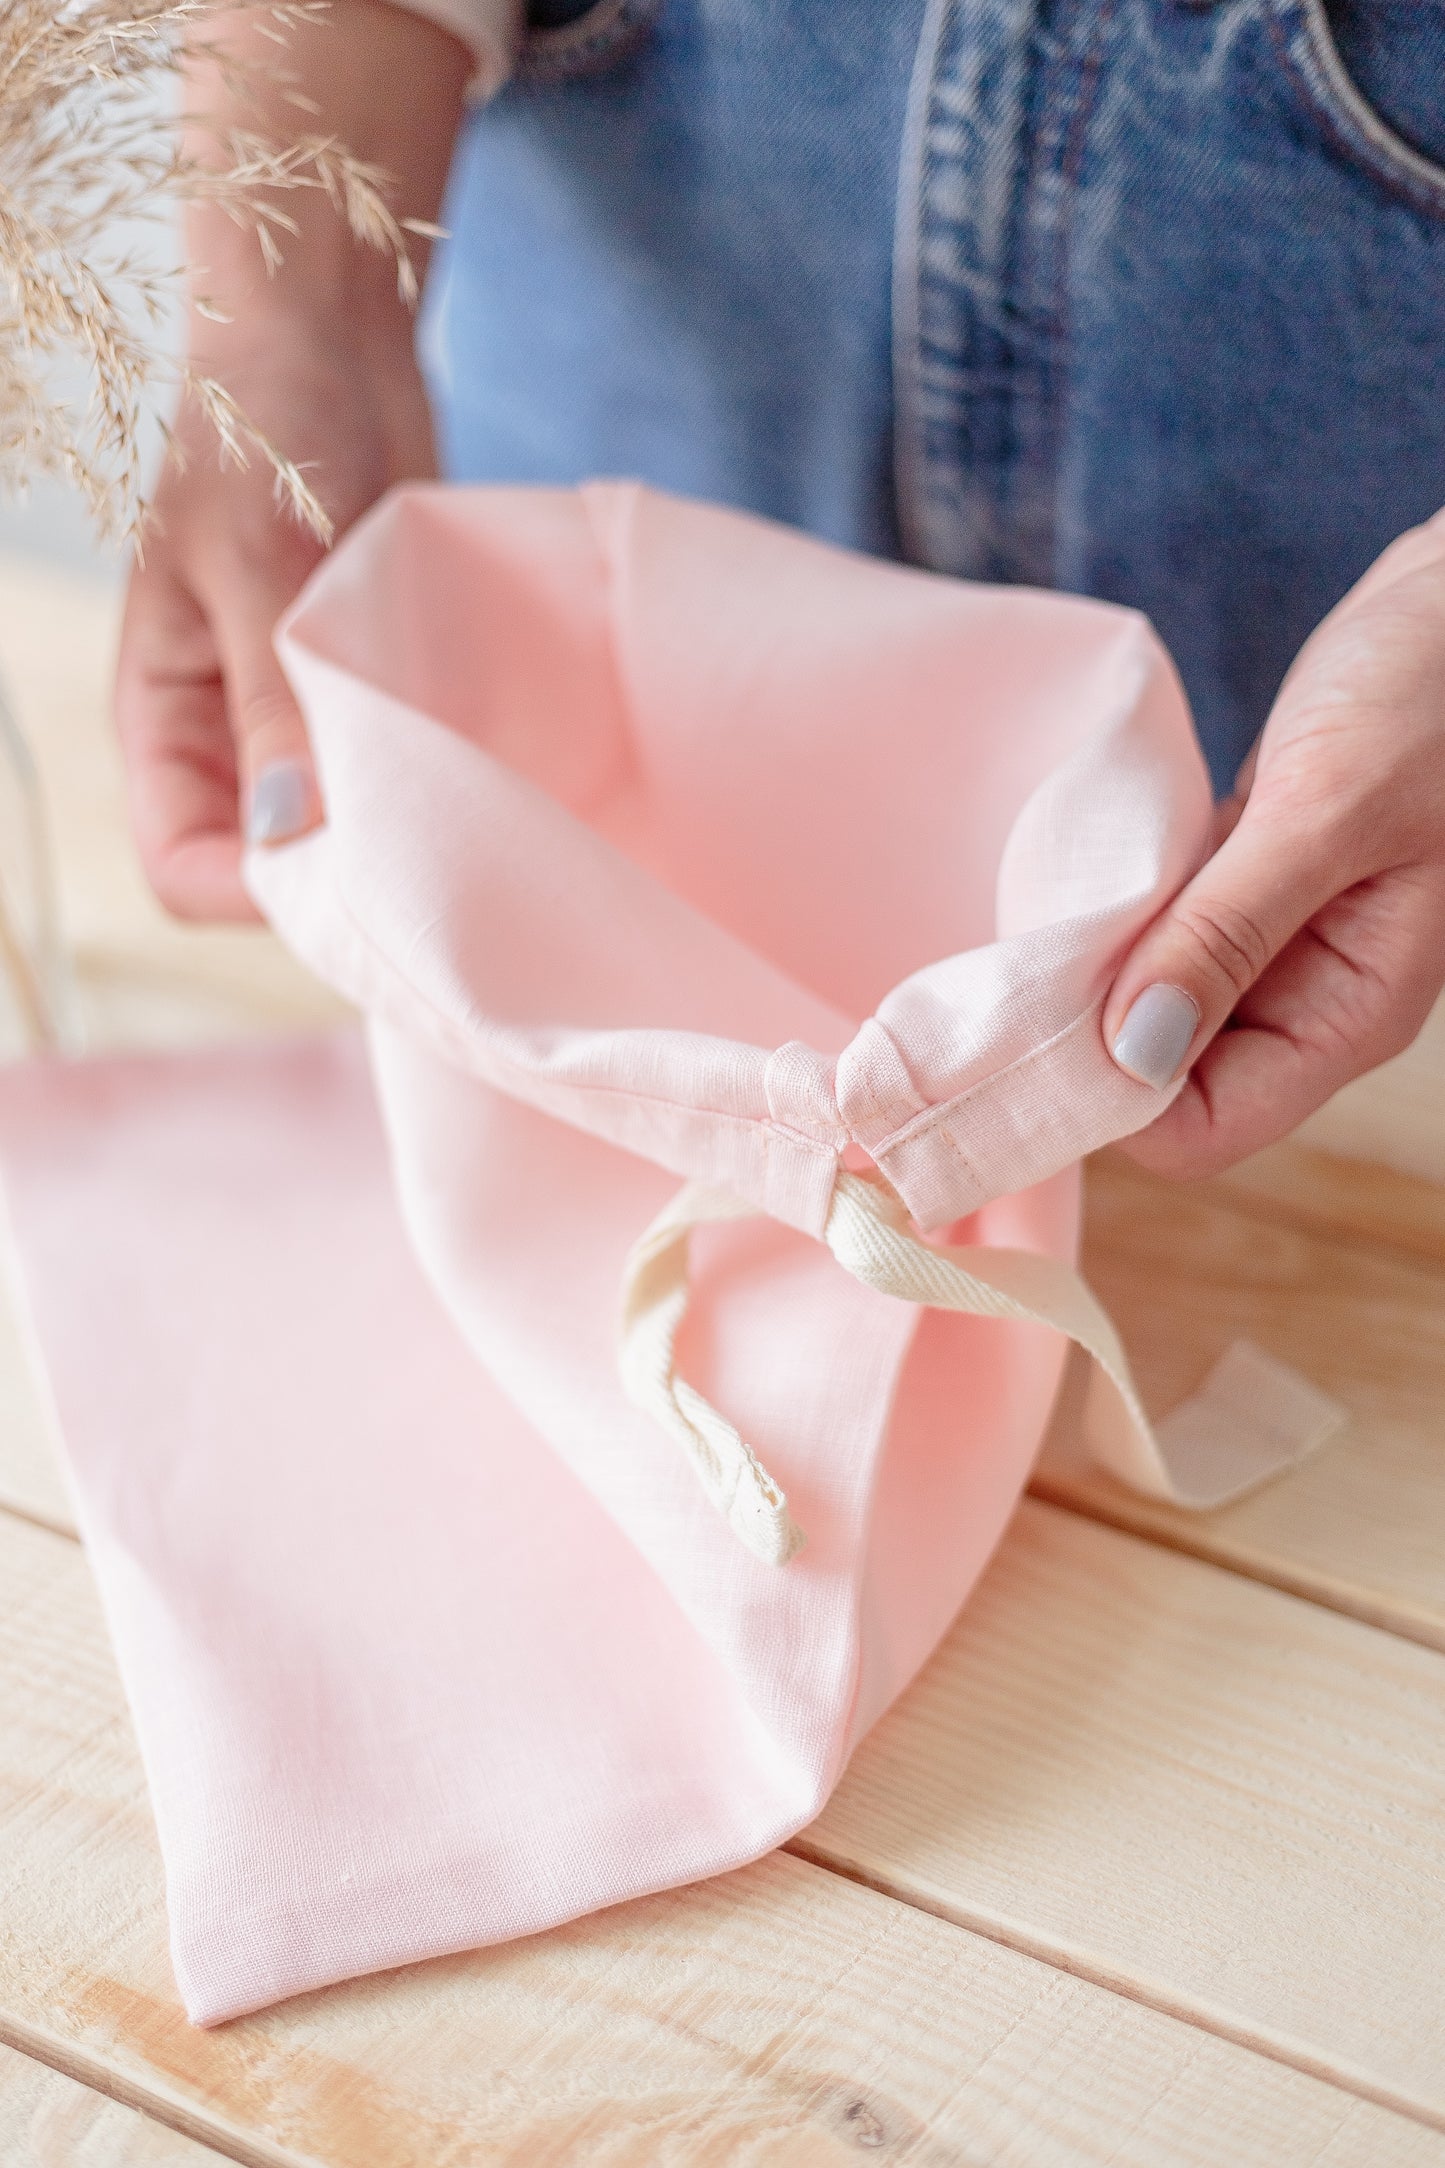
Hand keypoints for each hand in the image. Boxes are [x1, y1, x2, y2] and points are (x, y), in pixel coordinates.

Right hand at [113, 0, 467, 920]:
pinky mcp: (373, 694)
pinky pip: (402, 777)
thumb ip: (273, 705)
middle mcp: (230, 739)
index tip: (353, 874)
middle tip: (436, 863)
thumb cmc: (263, 426)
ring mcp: (306, 721)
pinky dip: (442, 787)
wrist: (330, 338)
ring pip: (345, 836)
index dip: (256, 893)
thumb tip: (289, 835)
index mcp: (166, 717)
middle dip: (343, 881)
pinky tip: (495, 775)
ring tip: (472, 818)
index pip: (182, 865)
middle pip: (270, 873)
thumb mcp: (259, 565)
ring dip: (403, 836)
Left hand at [1105, 506, 1444, 1176]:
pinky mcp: (1247, 890)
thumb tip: (1132, 1053)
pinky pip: (1159, 939)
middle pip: (1165, 1083)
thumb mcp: (1329, 810)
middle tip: (1024, 968)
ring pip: (1151, 1009)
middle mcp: (1309, 1001)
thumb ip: (1231, 931)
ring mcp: (1277, 947)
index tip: (1038, 1034)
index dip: (1111, 1102)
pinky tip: (1091, 879)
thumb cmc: (1432, 692)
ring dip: (1094, 976)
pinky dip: (1117, 920)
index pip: (1205, 1130)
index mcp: (1350, 1014)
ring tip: (1053, 916)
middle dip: (1089, 1042)